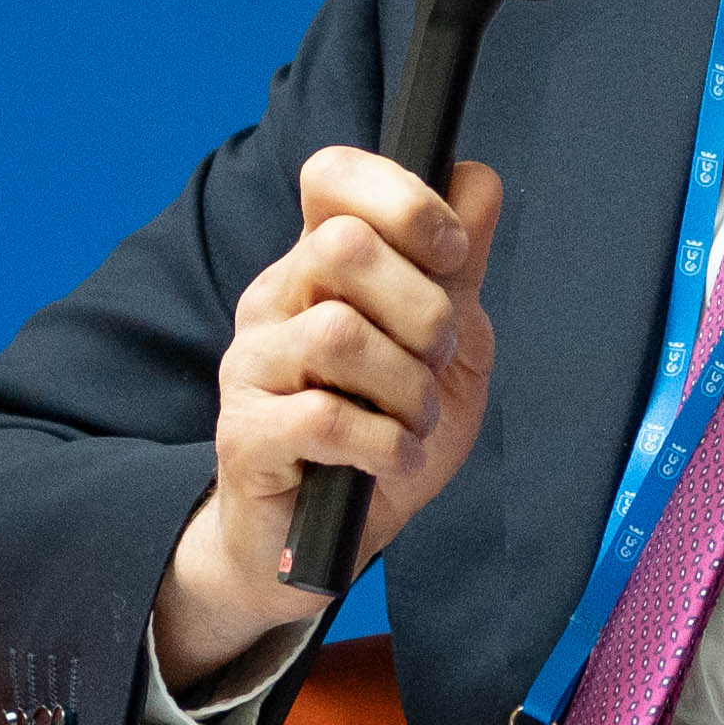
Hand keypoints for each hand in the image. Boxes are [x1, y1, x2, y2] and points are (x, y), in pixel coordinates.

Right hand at [154, 150, 509, 684]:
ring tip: (413, 424)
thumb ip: (457, 270)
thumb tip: (478, 178)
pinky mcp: (246, 435)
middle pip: (344, 244)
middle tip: (434, 360)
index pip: (332, 176)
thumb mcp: (444, 349)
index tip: (449, 252)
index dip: (402, 198)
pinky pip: (324, 418)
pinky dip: (385, 445)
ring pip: (338, 333)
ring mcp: (251, 365)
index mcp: (319, 265)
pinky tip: (393, 462)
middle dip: (422, 309)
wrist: (318, 548)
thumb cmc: (381, 437)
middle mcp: (276, 300)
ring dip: (406, 389)